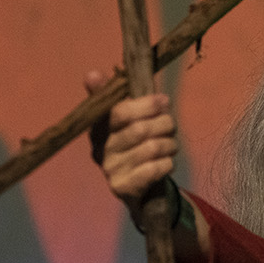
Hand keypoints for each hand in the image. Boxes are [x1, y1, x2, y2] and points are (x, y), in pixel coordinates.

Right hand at [83, 69, 178, 211]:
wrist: (137, 189)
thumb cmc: (133, 146)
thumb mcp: (126, 120)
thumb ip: (117, 97)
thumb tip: (92, 74)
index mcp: (99, 128)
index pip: (119, 112)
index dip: (145, 104)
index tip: (164, 100)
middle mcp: (101, 149)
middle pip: (140, 130)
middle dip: (164, 124)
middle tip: (171, 124)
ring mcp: (111, 170)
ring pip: (152, 148)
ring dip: (169, 144)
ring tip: (171, 144)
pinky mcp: (123, 188)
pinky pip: (154, 169)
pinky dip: (167, 162)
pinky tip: (166, 161)